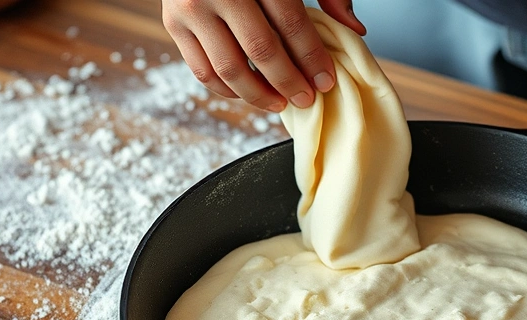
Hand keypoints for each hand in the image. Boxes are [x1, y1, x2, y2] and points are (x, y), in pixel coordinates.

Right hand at [161, 0, 365, 111]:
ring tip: (279, 103)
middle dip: (289, 82)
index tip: (326, 81)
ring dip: (258, 95)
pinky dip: (227, 90)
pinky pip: (202, 71)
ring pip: (228, 68)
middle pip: (261, 50)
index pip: (291, 23)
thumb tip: (354, 28)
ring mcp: (191, 7)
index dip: (311, 57)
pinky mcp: (172, 24)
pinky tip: (249, 92)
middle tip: (305, 99)